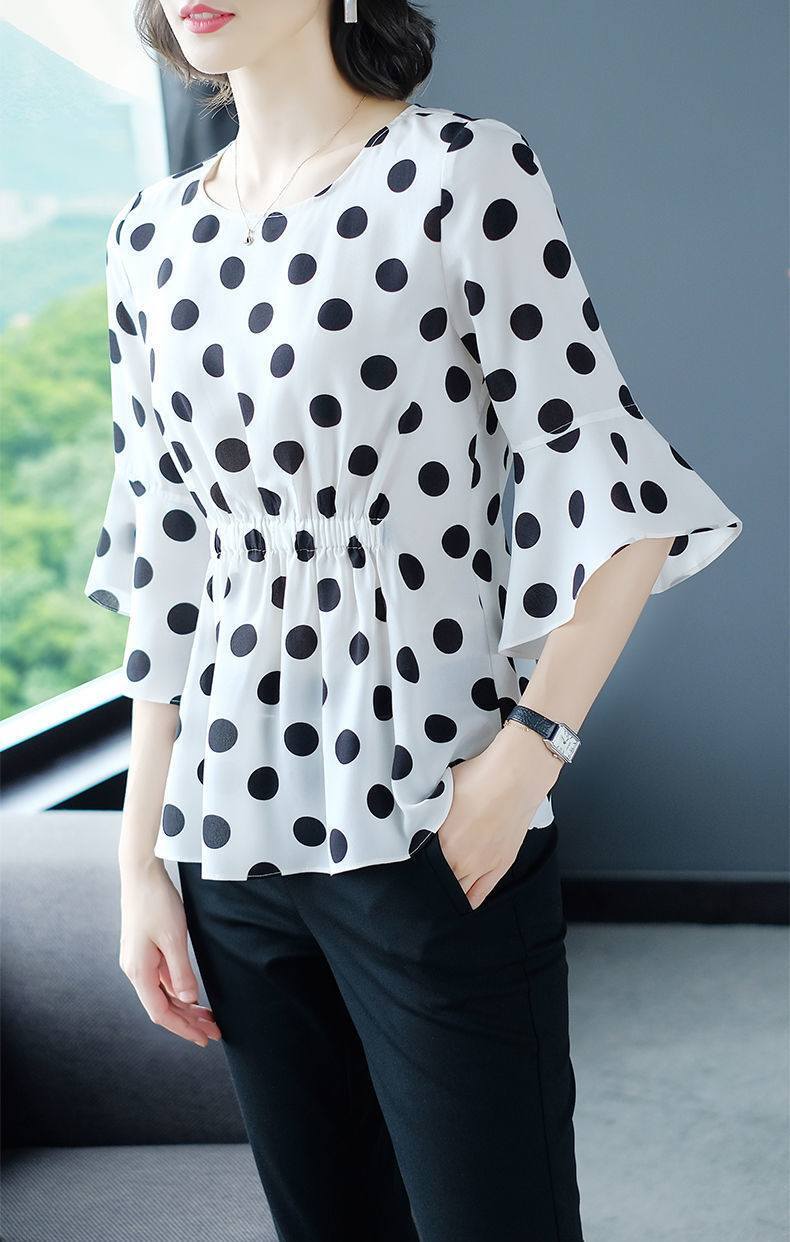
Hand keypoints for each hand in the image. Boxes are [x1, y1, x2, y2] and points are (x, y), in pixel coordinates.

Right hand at [119, 858, 221, 1047]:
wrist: (141, 873)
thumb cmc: (156, 902)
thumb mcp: (174, 937)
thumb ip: (181, 972)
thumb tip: (188, 1000)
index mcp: (138, 971)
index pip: (161, 1013)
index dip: (183, 1029)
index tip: (203, 1039)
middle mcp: (135, 970)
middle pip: (162, 1006)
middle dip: (188, 1021)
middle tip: (213, 1032)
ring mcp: (138, 961)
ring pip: (163, 994)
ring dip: (185, 1007)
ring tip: (208, 1017)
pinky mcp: (144, 951)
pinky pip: (162, 979)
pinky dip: (179, 990)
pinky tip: (193, 995)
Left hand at [436, 724, 560, 908]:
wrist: (514, 779)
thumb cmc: (480, 779)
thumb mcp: (443, 794)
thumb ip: (429, 815)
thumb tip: (419, 822)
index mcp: (442, 842)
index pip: (423, 867)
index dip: (418, 868)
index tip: (413, 868)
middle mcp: (461, 859)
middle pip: (440, 882)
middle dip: (433, 881)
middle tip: (427, 878)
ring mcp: (482, 865)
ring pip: (459, 890)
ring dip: (450, 890)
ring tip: (443, 890)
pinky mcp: (501, 864)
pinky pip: (481, 892)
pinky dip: (470, 900)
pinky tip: (463, 903)